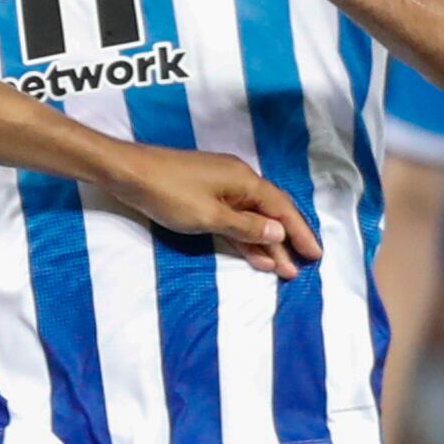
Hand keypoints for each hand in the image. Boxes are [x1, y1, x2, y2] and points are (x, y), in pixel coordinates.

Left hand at [109, 142, 318, 277]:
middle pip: (271, 213)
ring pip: (252, 219)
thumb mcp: (209, 216)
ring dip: (266, 244)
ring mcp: (221, 188)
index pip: (282, 209)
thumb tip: (278, 231)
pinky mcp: (205, 196)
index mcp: (245, 181)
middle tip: (301, 268)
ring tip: (281, 270)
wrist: (129, 173)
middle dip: (287, 242)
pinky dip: (244, 237)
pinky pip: (233, 219)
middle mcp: (238, 181)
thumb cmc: (169, 193)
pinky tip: (254, 255)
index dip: (300, 233)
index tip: (315, 255)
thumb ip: (245, 226)